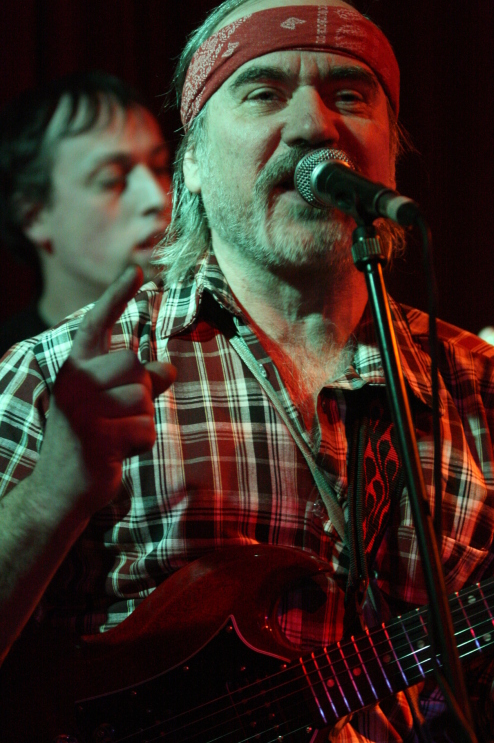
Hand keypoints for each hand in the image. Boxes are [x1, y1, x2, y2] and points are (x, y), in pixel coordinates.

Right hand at [43, 267, 176, 516]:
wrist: (59, 489)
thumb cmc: (91, 438)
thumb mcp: (110, 403)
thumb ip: (137, 381)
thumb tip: (168, 366)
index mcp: (74, 369)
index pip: (95, 324)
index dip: (116, 296)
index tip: (137, 270)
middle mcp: (74, 382)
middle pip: (134, 365)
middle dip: (140, 391)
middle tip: (117, 417)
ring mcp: (82, 409)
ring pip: (144, 398)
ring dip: (141, 421)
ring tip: (114, 436)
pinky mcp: (96, 437)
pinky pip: (145, 430)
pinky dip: (141, 445)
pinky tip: (116, 453)